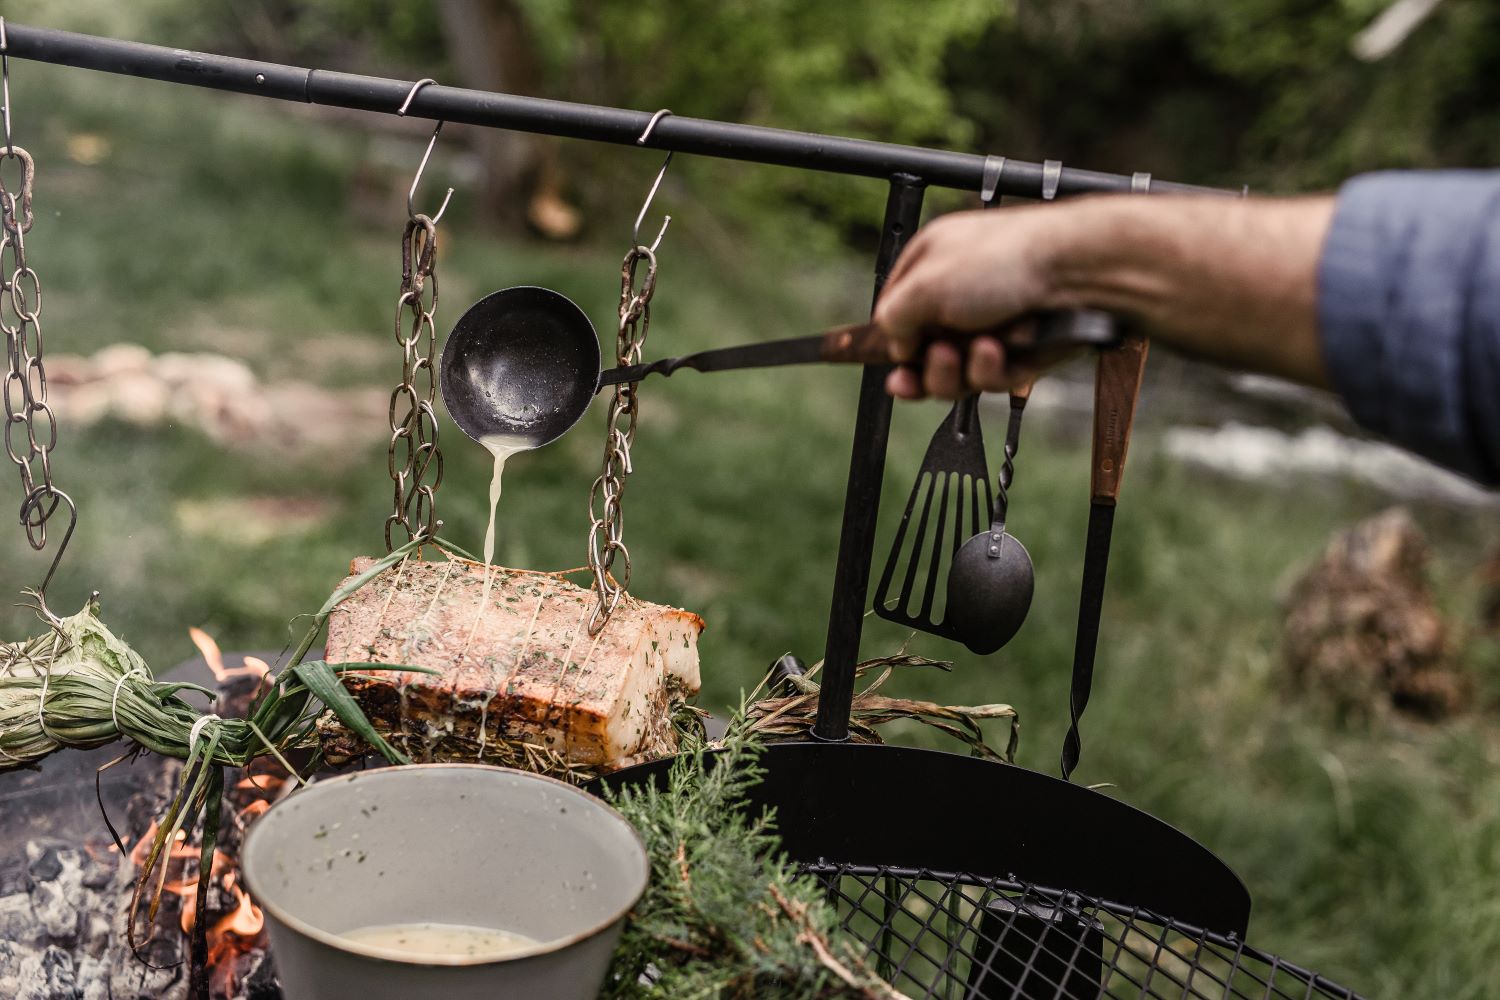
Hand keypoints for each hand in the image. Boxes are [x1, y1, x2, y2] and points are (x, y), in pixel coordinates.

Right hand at [874, 205, 1083, 399]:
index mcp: (933, 265)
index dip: (893, 340)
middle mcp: (959, 296)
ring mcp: (989, 326)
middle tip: (939, 359)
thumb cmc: (1006, 260)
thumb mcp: (924, 284)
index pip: (896, 311)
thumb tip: (896, 346)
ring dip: (960, 370)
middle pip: (923, 354)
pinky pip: (991, 378)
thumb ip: (892, 317)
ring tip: (981, 349)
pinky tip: (1003, 351)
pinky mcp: (1019, 353)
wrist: (1078, 273)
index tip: (895, 359)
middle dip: (927, 368)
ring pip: (956, 375)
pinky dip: (993, 368)